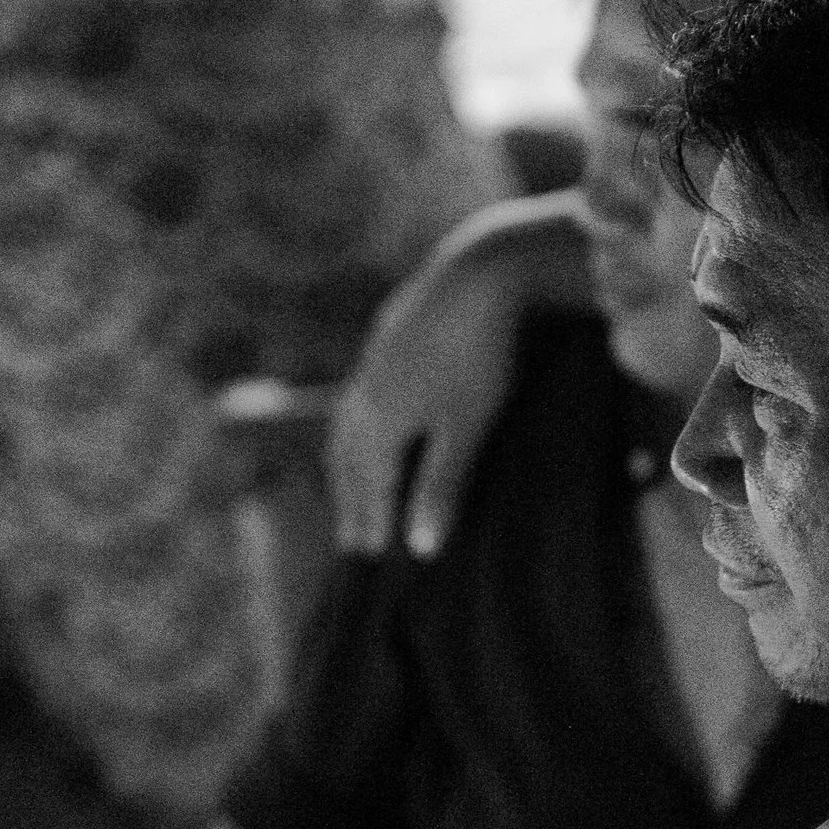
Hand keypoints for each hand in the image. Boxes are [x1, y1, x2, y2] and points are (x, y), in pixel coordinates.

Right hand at [328, 198, 580, 556]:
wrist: (477, 273)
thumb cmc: (479, 357)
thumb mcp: (466, 429)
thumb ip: (442, 487)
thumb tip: (420, 548)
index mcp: (377, 423)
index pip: (368, 486)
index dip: (369, 520)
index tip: (368, 555)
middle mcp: (363, 395)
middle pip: (348, 461)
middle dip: (350, 500)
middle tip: (351, 538)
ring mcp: (372, 365)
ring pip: (350, 427)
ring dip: (350, 465)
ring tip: (356, 487)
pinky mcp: (386, 340)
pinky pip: (362, 398)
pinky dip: (361, 428)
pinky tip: (374, 422)